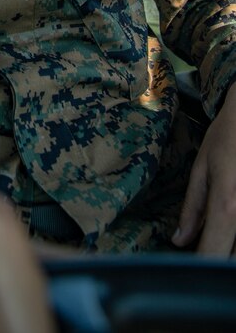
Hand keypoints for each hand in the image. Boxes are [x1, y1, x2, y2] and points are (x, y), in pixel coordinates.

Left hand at [173, 82, 235, 254]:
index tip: (189, 273)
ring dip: (231, 250)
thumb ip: (193, 208)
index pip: (213, 255)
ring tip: (219, 233)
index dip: (200, 269)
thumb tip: (179, 240)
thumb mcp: (203, 167)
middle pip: (234, 260)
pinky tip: (231, 228)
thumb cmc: (229, 135)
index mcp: (228, 205)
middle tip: (205, 249)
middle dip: (219, 261)